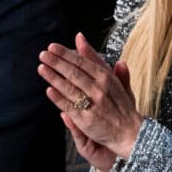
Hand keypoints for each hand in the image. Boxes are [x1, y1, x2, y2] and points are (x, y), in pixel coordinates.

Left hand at [38, 33, 143, 160]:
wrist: (130, 131)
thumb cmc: (122, 105)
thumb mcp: (115, 79)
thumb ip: (98, 60)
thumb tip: (84, 40)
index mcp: (107, 77)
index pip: (84, 62)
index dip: (67, 54)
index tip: (53, 47)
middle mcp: (100, 89)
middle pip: (74, 72)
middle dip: (57, 62)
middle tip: (44, 54)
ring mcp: (93, 104)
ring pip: (70, 87)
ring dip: (53, 77)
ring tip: (41, 68)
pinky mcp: (86, 119)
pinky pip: (70, 106)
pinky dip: (59, 98)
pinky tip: (49, 90)